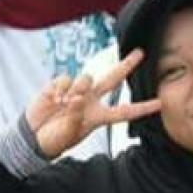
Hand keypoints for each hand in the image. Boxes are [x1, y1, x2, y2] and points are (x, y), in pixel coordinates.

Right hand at [24, 51, 159, 159]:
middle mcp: (91, 101)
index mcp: (99, 116)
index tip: (160, 103)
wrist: (32, 136)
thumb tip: (77, 98)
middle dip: (126, 65)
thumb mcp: (69, 132)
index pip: (125, 111)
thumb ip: (75, 115)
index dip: (142, 108)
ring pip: (87, 78)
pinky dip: (60, 88)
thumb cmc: (55, 139)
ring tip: (64, 103)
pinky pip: (65, 78)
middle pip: (113, 79)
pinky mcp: (60, 86)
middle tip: (140, 52)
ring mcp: (76, 91)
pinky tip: (53, 99)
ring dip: (78, 88)